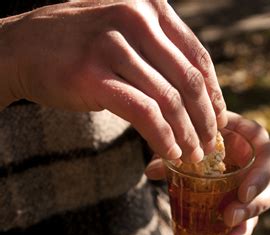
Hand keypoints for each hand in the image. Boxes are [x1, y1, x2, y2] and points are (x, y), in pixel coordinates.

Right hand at [0, 0, 226, 161]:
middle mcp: (135, 19)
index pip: (198, 57)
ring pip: (169, 100)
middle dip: (206, 119)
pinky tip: (169, 152)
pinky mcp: (92, 74)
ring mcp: (112, 45)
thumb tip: (201, 92)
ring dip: (187, 134)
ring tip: (193, 154)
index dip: (214, 94)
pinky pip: (143, 113)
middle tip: (210, 144)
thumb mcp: (125, 34)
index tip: (220, 119)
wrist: (19, 47)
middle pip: (189, 81)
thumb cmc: (81, 44)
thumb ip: (160, 53)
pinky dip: (162, 136)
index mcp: (150, 8)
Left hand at [145, 111, 269, 234]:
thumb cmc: (199, 128)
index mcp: (251, 141)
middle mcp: (258, 166)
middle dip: (252, 208)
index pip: (267, 156)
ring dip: (243, 231)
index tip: (242, 193)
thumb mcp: (190, 133)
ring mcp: (253, 188)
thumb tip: (152, 171)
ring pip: (258, 213)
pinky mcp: (243, 205)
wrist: (198, 136)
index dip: (260, 176)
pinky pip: (242, 225)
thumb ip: (176, 148)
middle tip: (229, 218)